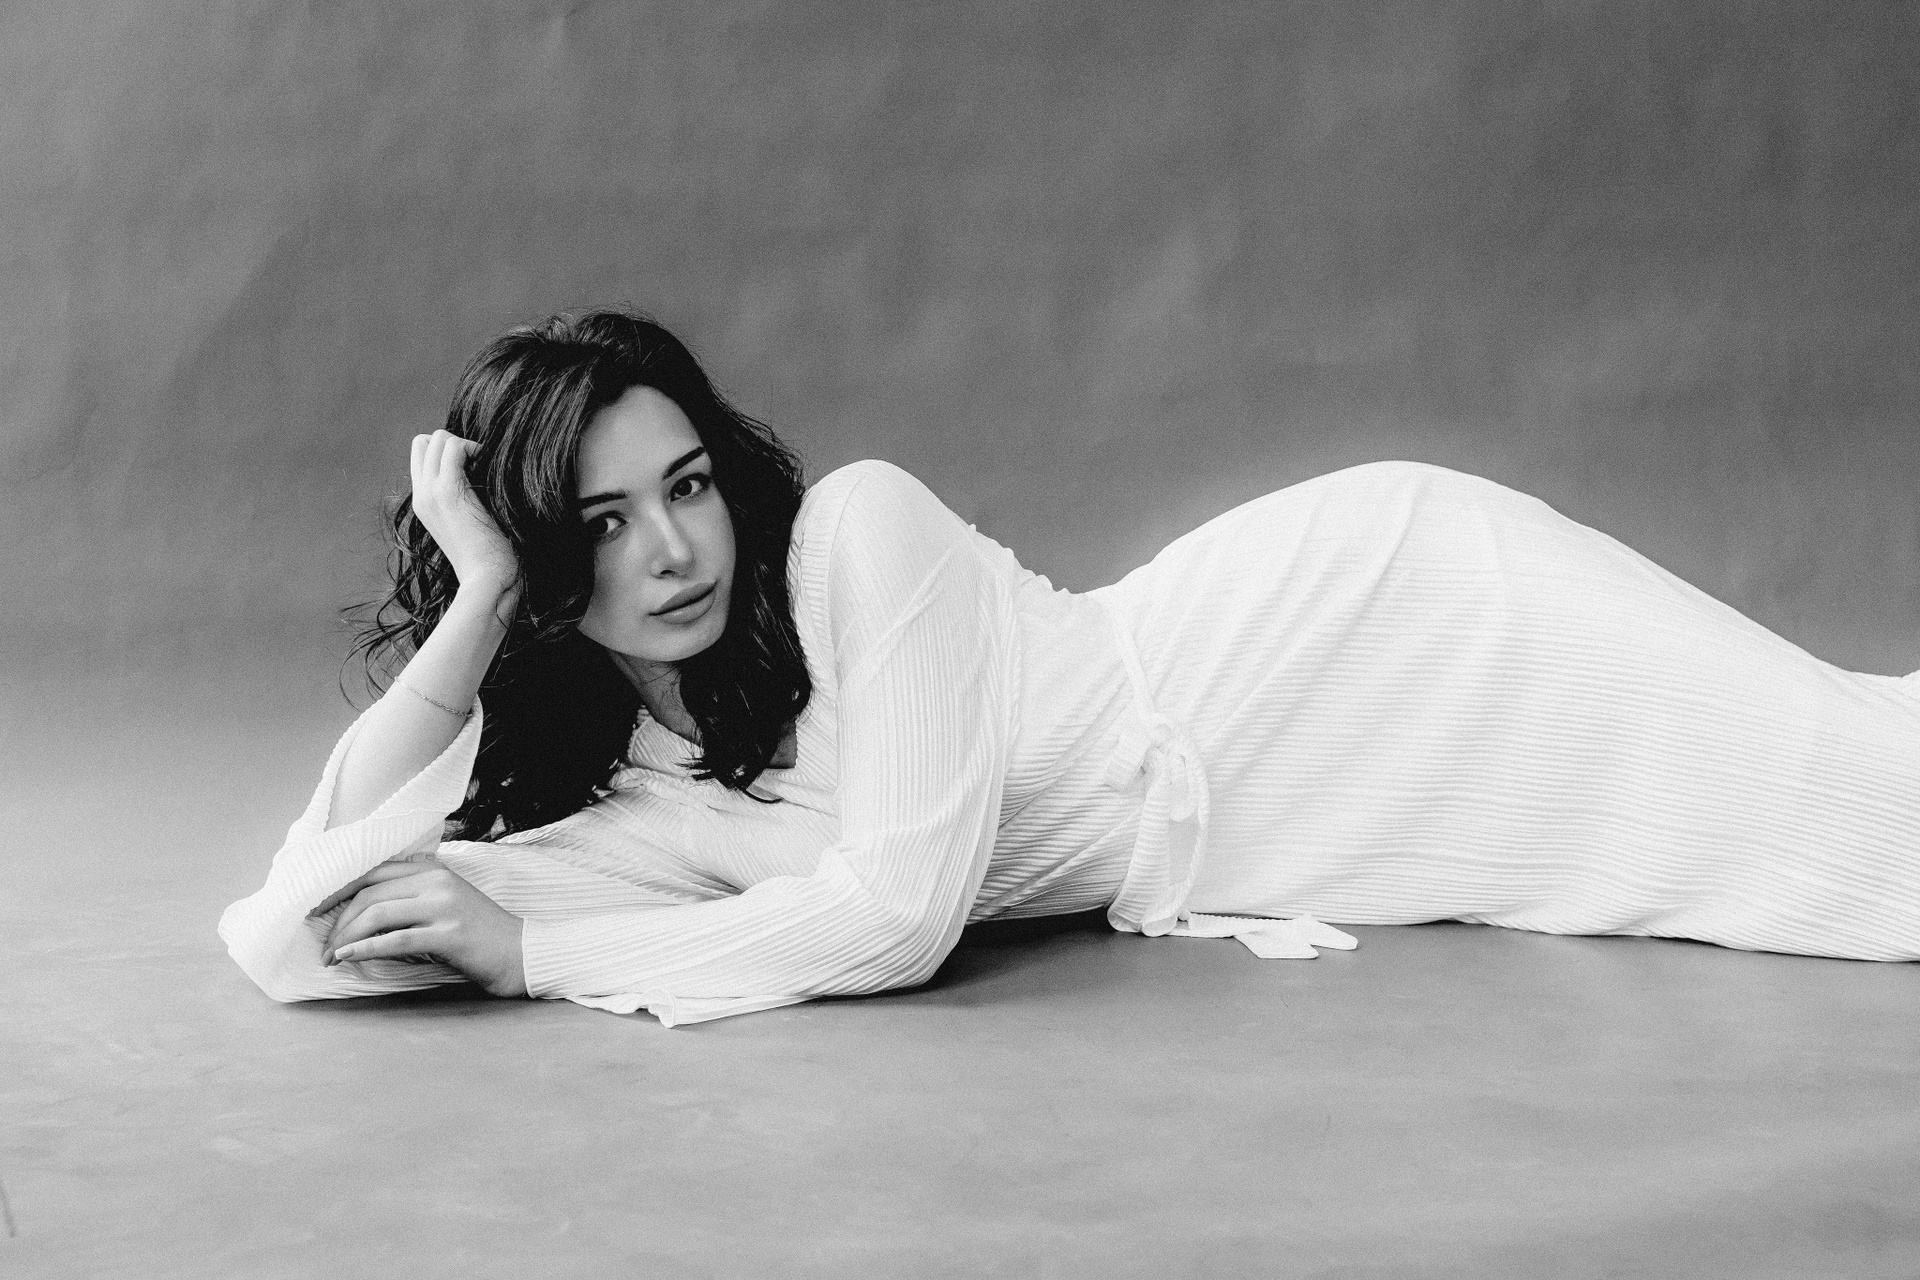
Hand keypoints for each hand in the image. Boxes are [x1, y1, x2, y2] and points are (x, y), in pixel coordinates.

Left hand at [312, 857, 527, 996]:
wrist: (523, 954)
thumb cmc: (480, 935)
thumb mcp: (445, 906)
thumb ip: (412, 901)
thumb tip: (362, 916)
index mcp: (434, 870)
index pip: (374, 871)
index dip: (339, 889)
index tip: (316, 909)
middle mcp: (438, 882)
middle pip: (370, 893)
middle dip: (338, 920)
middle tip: (323, 946)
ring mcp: (445, 906)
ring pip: (378, 913)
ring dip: (346, 938)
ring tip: (331, 958)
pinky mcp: (450, 933)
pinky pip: (397, 939)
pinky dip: (365, 948)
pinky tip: (348, 957)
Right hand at [410, 429, 518, 598]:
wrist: (486, 580)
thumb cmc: (488, 557)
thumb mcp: (468, 523)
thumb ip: (464, 500)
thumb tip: (480, 476)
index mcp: (423, 503)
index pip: (420, 455)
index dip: (446, 451)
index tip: (473, 466)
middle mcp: (421, 495)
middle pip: (424, 442)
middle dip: (454, 443)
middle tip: (479, 463)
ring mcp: (431, 493)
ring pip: (437, 438)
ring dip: (464, 444)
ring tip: (484, 465)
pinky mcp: (448, 493)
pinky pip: (453, 447)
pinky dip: (473, 448)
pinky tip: (488, 465)